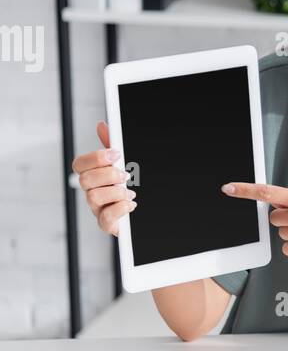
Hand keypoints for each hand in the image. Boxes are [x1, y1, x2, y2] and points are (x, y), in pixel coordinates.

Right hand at [72, 121, 135, 236]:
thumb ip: (111, 145)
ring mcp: (97, 209)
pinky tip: (131, 204)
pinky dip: (121, 208)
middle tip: (125, 176)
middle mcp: (91, 192)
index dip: (96, 158)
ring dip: (115, 192)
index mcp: (92, 176)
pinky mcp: (106, 224)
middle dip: (108, 175)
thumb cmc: (129, 185)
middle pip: (84, 180)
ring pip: (93, 197)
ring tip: (129, 193)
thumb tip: (101, 125)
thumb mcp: (122, 162)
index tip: (117, 155)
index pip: (79, 164)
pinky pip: (105, 218)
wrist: (145, 209)